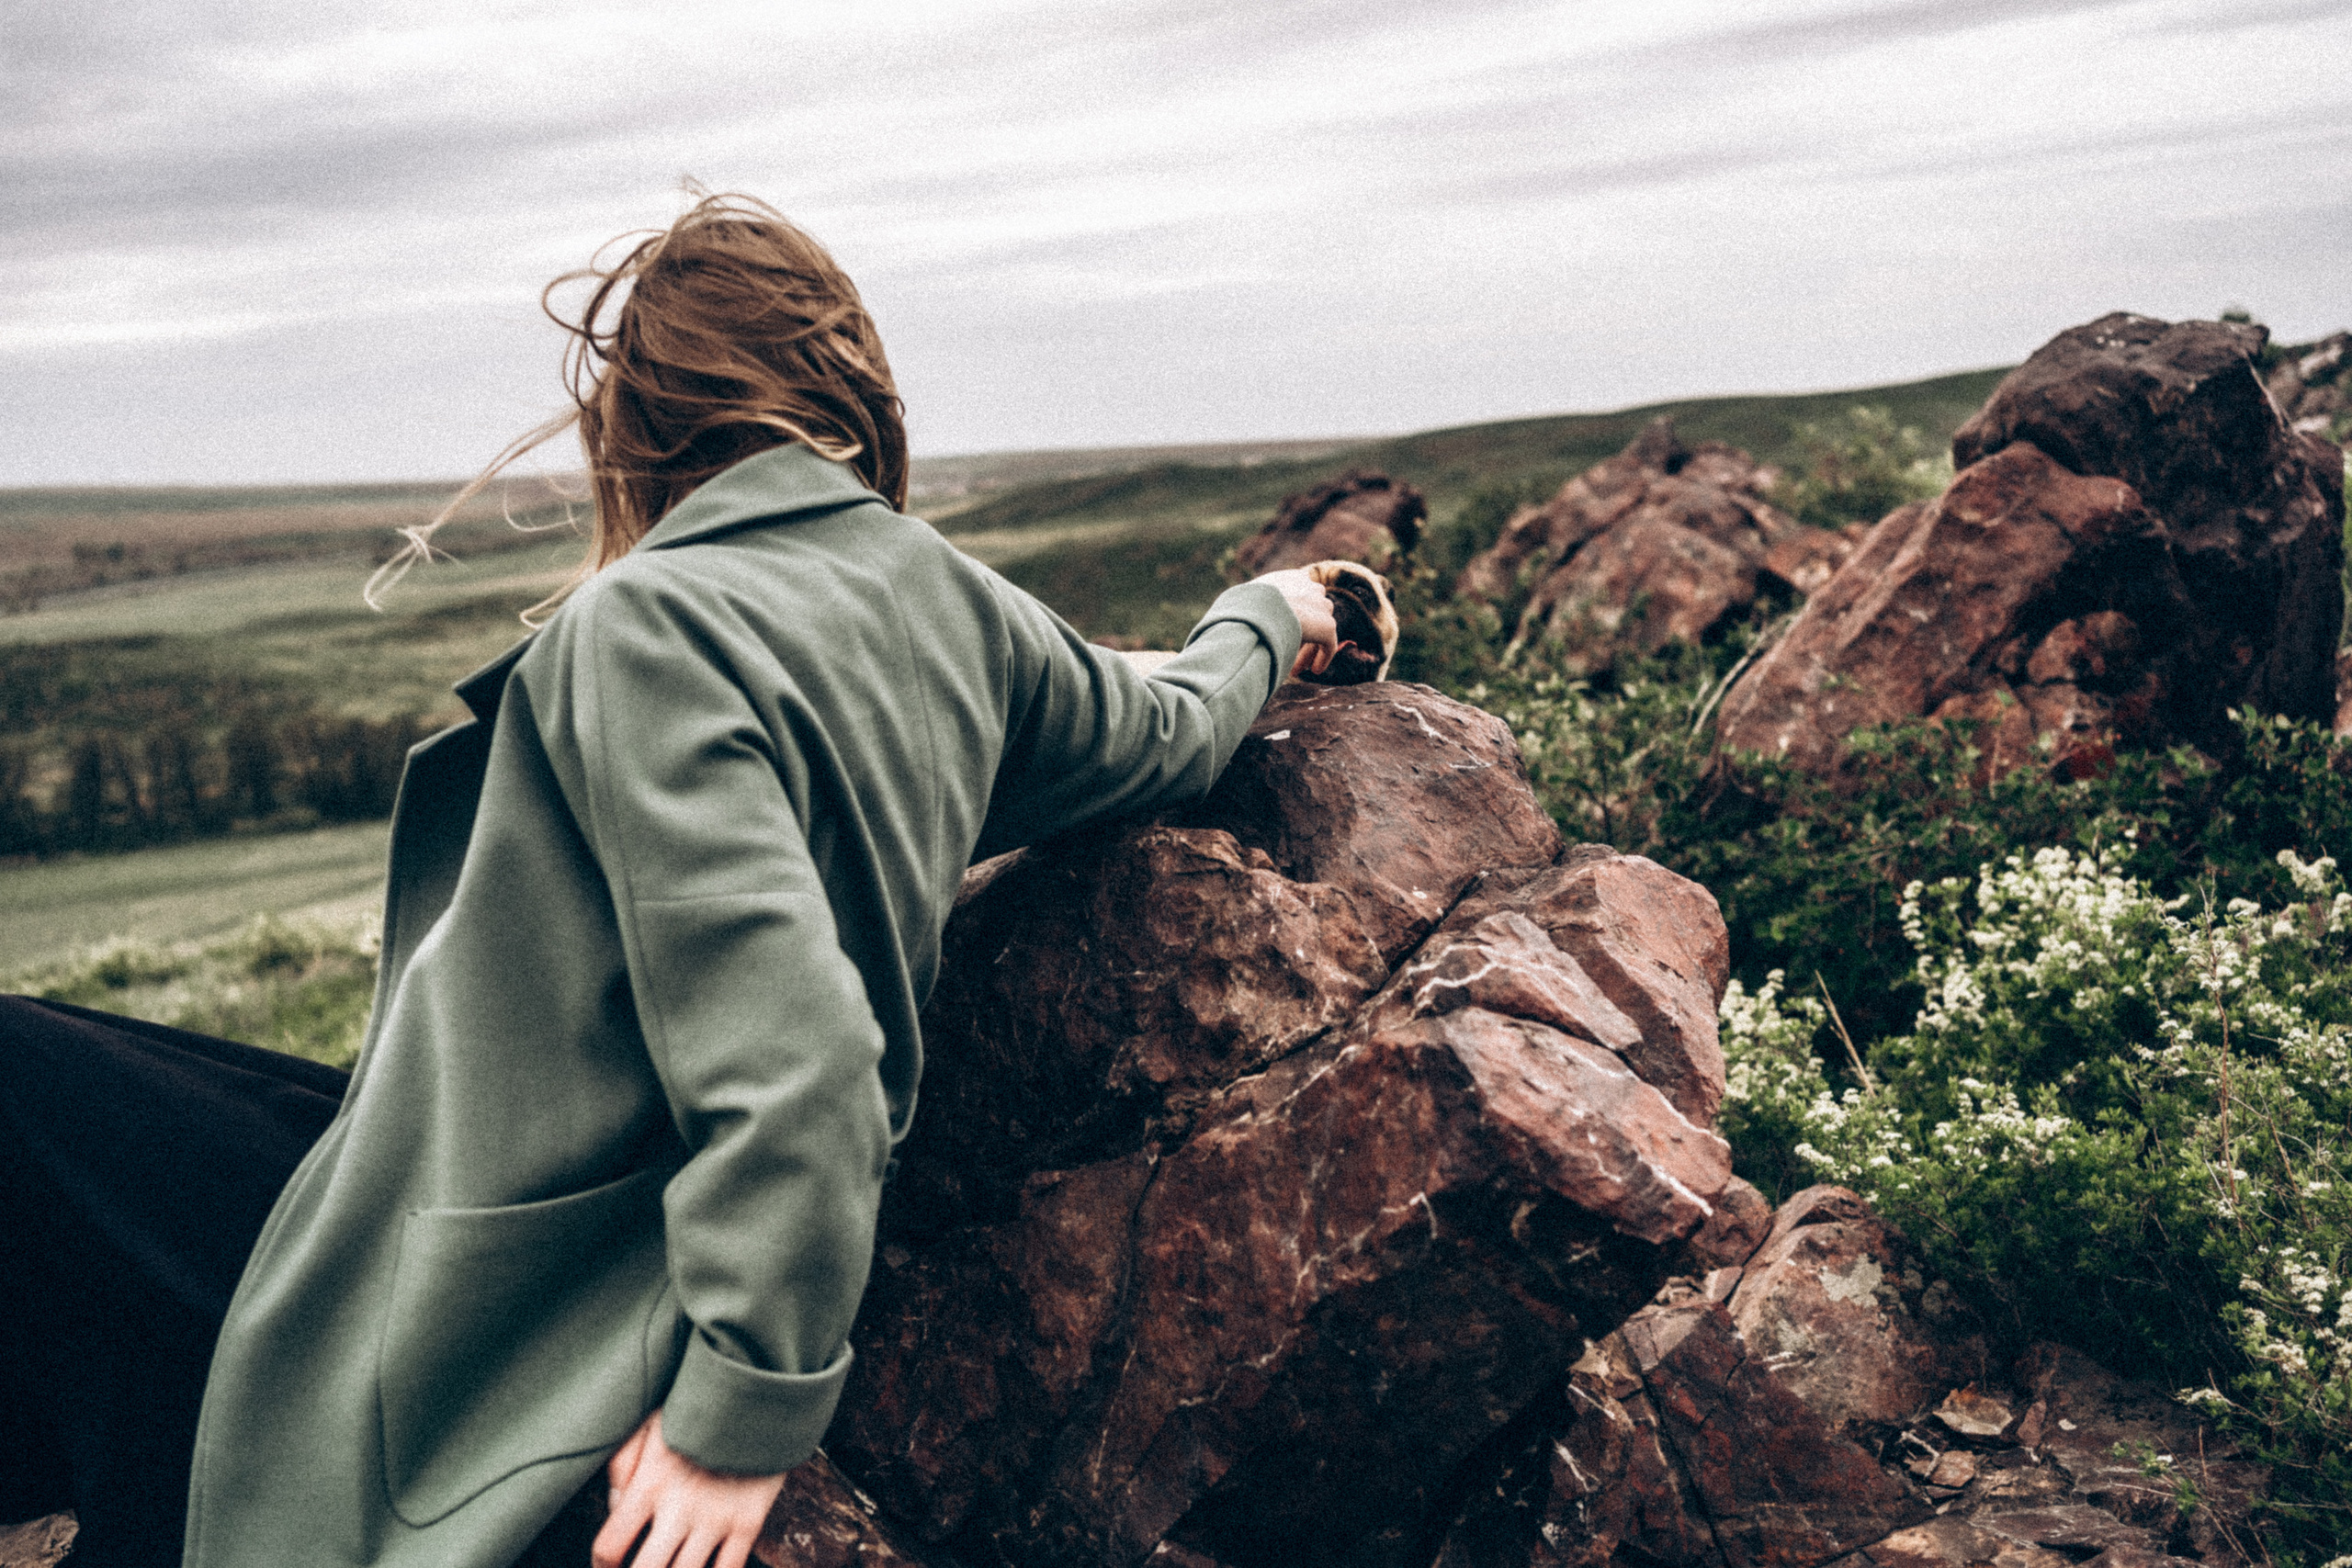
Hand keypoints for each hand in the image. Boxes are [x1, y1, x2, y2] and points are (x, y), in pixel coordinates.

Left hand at [593, 1409, 785, 1567]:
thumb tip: (613, 1505)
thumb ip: (623, 1463)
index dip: (602, 1565)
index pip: (611, 1545)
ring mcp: (717, 1517)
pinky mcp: (749, 1521)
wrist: (759, 1391)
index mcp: (650, 1483)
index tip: (606, 1567)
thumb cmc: (698, 1405)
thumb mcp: (650, 1421)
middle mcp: (680, 1506)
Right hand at [1251, 568, 1338, 677]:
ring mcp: (1320, 605)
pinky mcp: (1327, 626)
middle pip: (1313, 613)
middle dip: (1304, 633)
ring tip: (1296, 669)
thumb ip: (1252, 602)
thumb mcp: (1243, 598)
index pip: (1302, 593)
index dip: (1294, 615)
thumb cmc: (1241, 609)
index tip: (1285, 631)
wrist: (1255, 614)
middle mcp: (1309, 587)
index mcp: (1291, 578)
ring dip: (1309, 649)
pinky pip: (1329, 645)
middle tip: (1289, 652)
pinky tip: (1314, 670)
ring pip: (1321, 630)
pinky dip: (1323, 657)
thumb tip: (1235, 616)